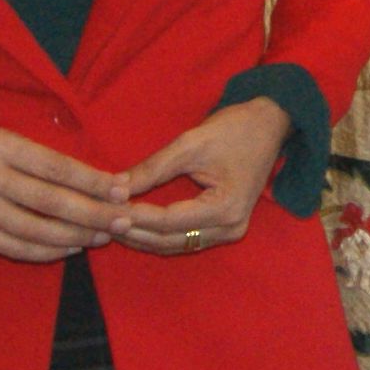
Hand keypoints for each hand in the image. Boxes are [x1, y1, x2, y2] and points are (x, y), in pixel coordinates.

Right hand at [0, 119, 127, 263]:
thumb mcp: (7, 136)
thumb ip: (45, 157)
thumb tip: (101, 179)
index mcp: (0, 144)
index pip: (55, 167)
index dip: (92, 181)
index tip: (122, 189)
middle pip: (48, 201)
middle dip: (92, 213)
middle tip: (123, 219)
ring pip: (32, 229)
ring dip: (73, 236)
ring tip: (102, 235)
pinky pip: (12, 246)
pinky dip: (45, 251)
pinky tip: (71, 247)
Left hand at [110, 96, 291, 256]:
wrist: (270, 125)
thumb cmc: (235, 129)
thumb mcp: (191, 143)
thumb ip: (153, 168)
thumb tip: (114, 187)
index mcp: (225, 208)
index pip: (167, 220)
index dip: (133, 215)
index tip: (104, 207)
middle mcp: (230, 228)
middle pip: (169, 240)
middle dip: (133, 231)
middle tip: (99, 220)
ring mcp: (230, 232)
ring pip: (175, 245)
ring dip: (142, 237)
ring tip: (110, 224)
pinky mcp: (225, 228)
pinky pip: (185, 238)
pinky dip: (158, 234)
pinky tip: (134, 225)